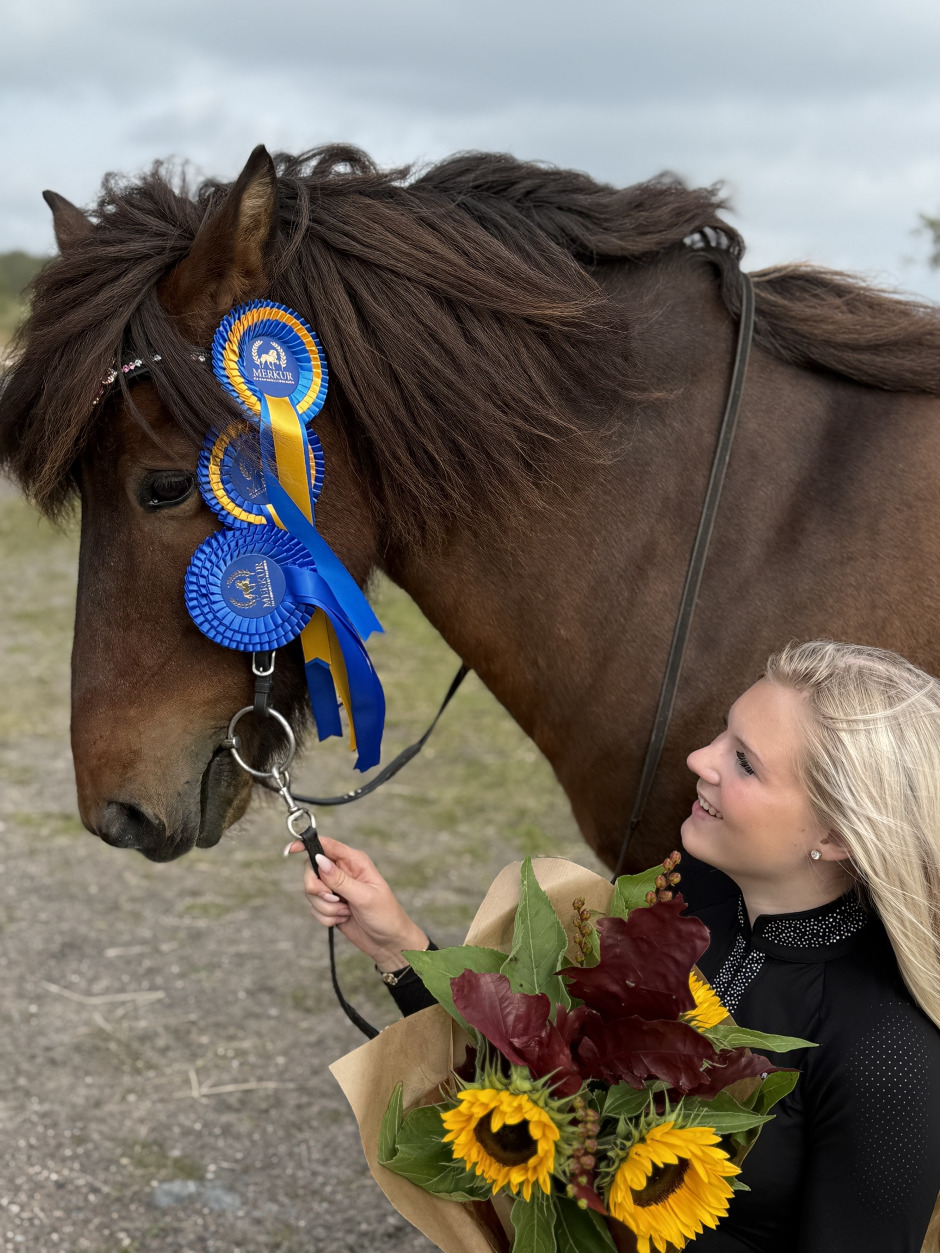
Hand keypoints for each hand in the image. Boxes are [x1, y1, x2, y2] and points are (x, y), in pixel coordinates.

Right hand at [286, 835, 427, 970]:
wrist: (388, 942)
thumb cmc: (386, 915)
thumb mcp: (365, 896)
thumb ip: (340, 880)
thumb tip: (320, 861)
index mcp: (354, 862)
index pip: (326, 845)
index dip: (307, 845)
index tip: (290, 850)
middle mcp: (342, 872)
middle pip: (311, 871)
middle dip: (317, 889)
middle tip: (334, 898)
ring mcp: (335, 889)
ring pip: (311, 892)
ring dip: (326, 907)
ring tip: (346, 911)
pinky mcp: (330, 906)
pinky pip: (314, 909)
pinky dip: (326, 917)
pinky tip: (343, 919)